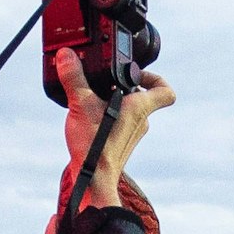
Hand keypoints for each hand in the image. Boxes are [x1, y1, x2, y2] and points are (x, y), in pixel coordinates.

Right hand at [53, 47, 175, 208]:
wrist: (94, 178)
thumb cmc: (96, 146)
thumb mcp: (81, 104)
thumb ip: (74, 77)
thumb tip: (67, 55)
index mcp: (139, 107)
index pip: (166, 91)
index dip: (155, 77)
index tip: (136, 73)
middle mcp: (140, 120)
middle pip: (141, 95)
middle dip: (121, 83)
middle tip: (102, 78)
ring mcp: (132, 131)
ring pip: (127, 107)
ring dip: (111, 97)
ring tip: (90, 94)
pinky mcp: (120, 140)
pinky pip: (118, 120)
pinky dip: (105, 112)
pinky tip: (87, 112)